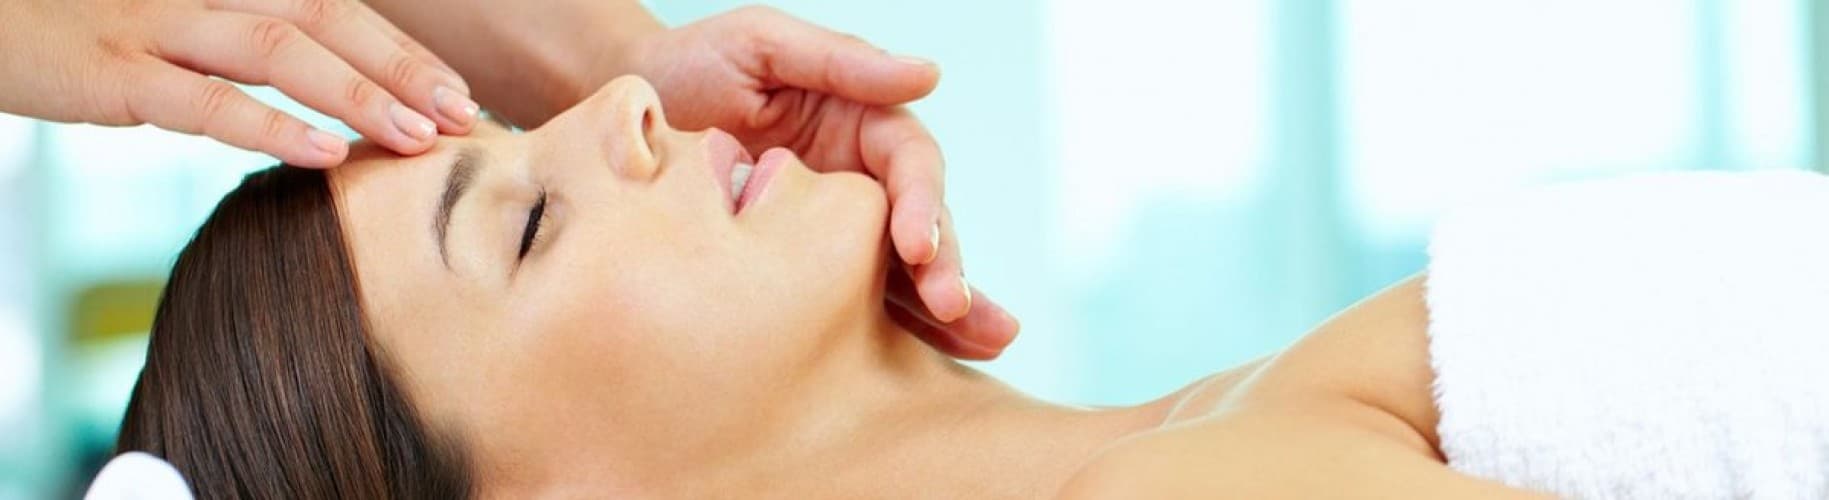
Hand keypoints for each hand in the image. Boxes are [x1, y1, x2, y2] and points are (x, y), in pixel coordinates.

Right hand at [0, 0, 479, 167]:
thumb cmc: (78, 28)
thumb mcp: (174, 31)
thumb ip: (242, 50)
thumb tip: (323, 100)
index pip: (333, 8)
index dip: (400, 50)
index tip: (458, 94)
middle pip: (322, 17)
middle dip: (399, 67)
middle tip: (462, 115)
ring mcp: (155, 27)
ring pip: (275, 49)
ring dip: (354, 92)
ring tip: (415, 136)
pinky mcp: (111, 72)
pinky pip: (202, 101)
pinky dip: (269, 126)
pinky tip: (325, 154)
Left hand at [616, 7, 1019, 358]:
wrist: (617, 123)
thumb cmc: (691, 66)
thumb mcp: (762, 43)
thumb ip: (842, 60)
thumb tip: (927, 73)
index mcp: (861, 121)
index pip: (910, 163)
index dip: (922, 201)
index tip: (915, 243)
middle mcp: (861, 178)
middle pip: (921, 223)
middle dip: (945, 265)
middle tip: (953, 306)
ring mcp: (838, 230)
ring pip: (905, 270)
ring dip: (946, 308)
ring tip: (982, 344)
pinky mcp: (808, 270)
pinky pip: (858, 302)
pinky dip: (896, 331)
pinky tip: (937, 360)